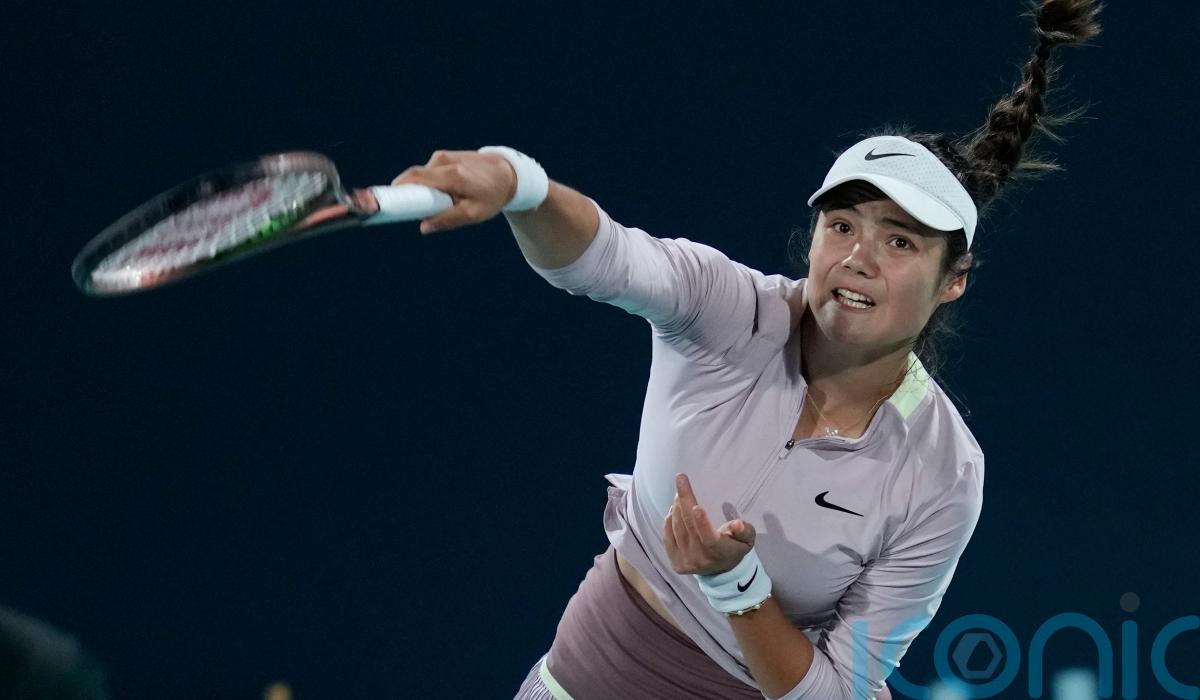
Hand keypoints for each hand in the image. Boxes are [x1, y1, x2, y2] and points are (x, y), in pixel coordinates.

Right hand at [390, 150, 517, 233]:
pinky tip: (440, 194)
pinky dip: (429, 183)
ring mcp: (443, 156)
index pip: (415, 178)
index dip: (397, 188)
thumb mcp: (474, 214)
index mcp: (452, 176)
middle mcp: (444, 162)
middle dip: (405, 193)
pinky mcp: (444, 156)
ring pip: (421, 176)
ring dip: (422, 190)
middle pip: (413, 177)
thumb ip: (448, 220)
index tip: (385, 201)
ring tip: (436, 204)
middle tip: (405, 210)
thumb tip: (424, 227)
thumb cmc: (492, 196)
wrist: (507, 173)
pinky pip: (428, 172)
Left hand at [663, 472, 755, 575]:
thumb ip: (745, 531)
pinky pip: (667, 536)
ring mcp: (686, 561)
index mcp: (721, 552)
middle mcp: (701, 559)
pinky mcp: (675, 562)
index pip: (709, 539)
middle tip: (681, 479)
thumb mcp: (747, 540)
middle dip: (684, 500)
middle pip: (689, 527)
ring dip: (677, 507)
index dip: (702, 523)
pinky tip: (674, 510)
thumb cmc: (734, 547)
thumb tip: (737, 524)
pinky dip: (670, 520)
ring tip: (680, 494)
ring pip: (677, 528)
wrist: (721, 572)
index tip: (697, 507)